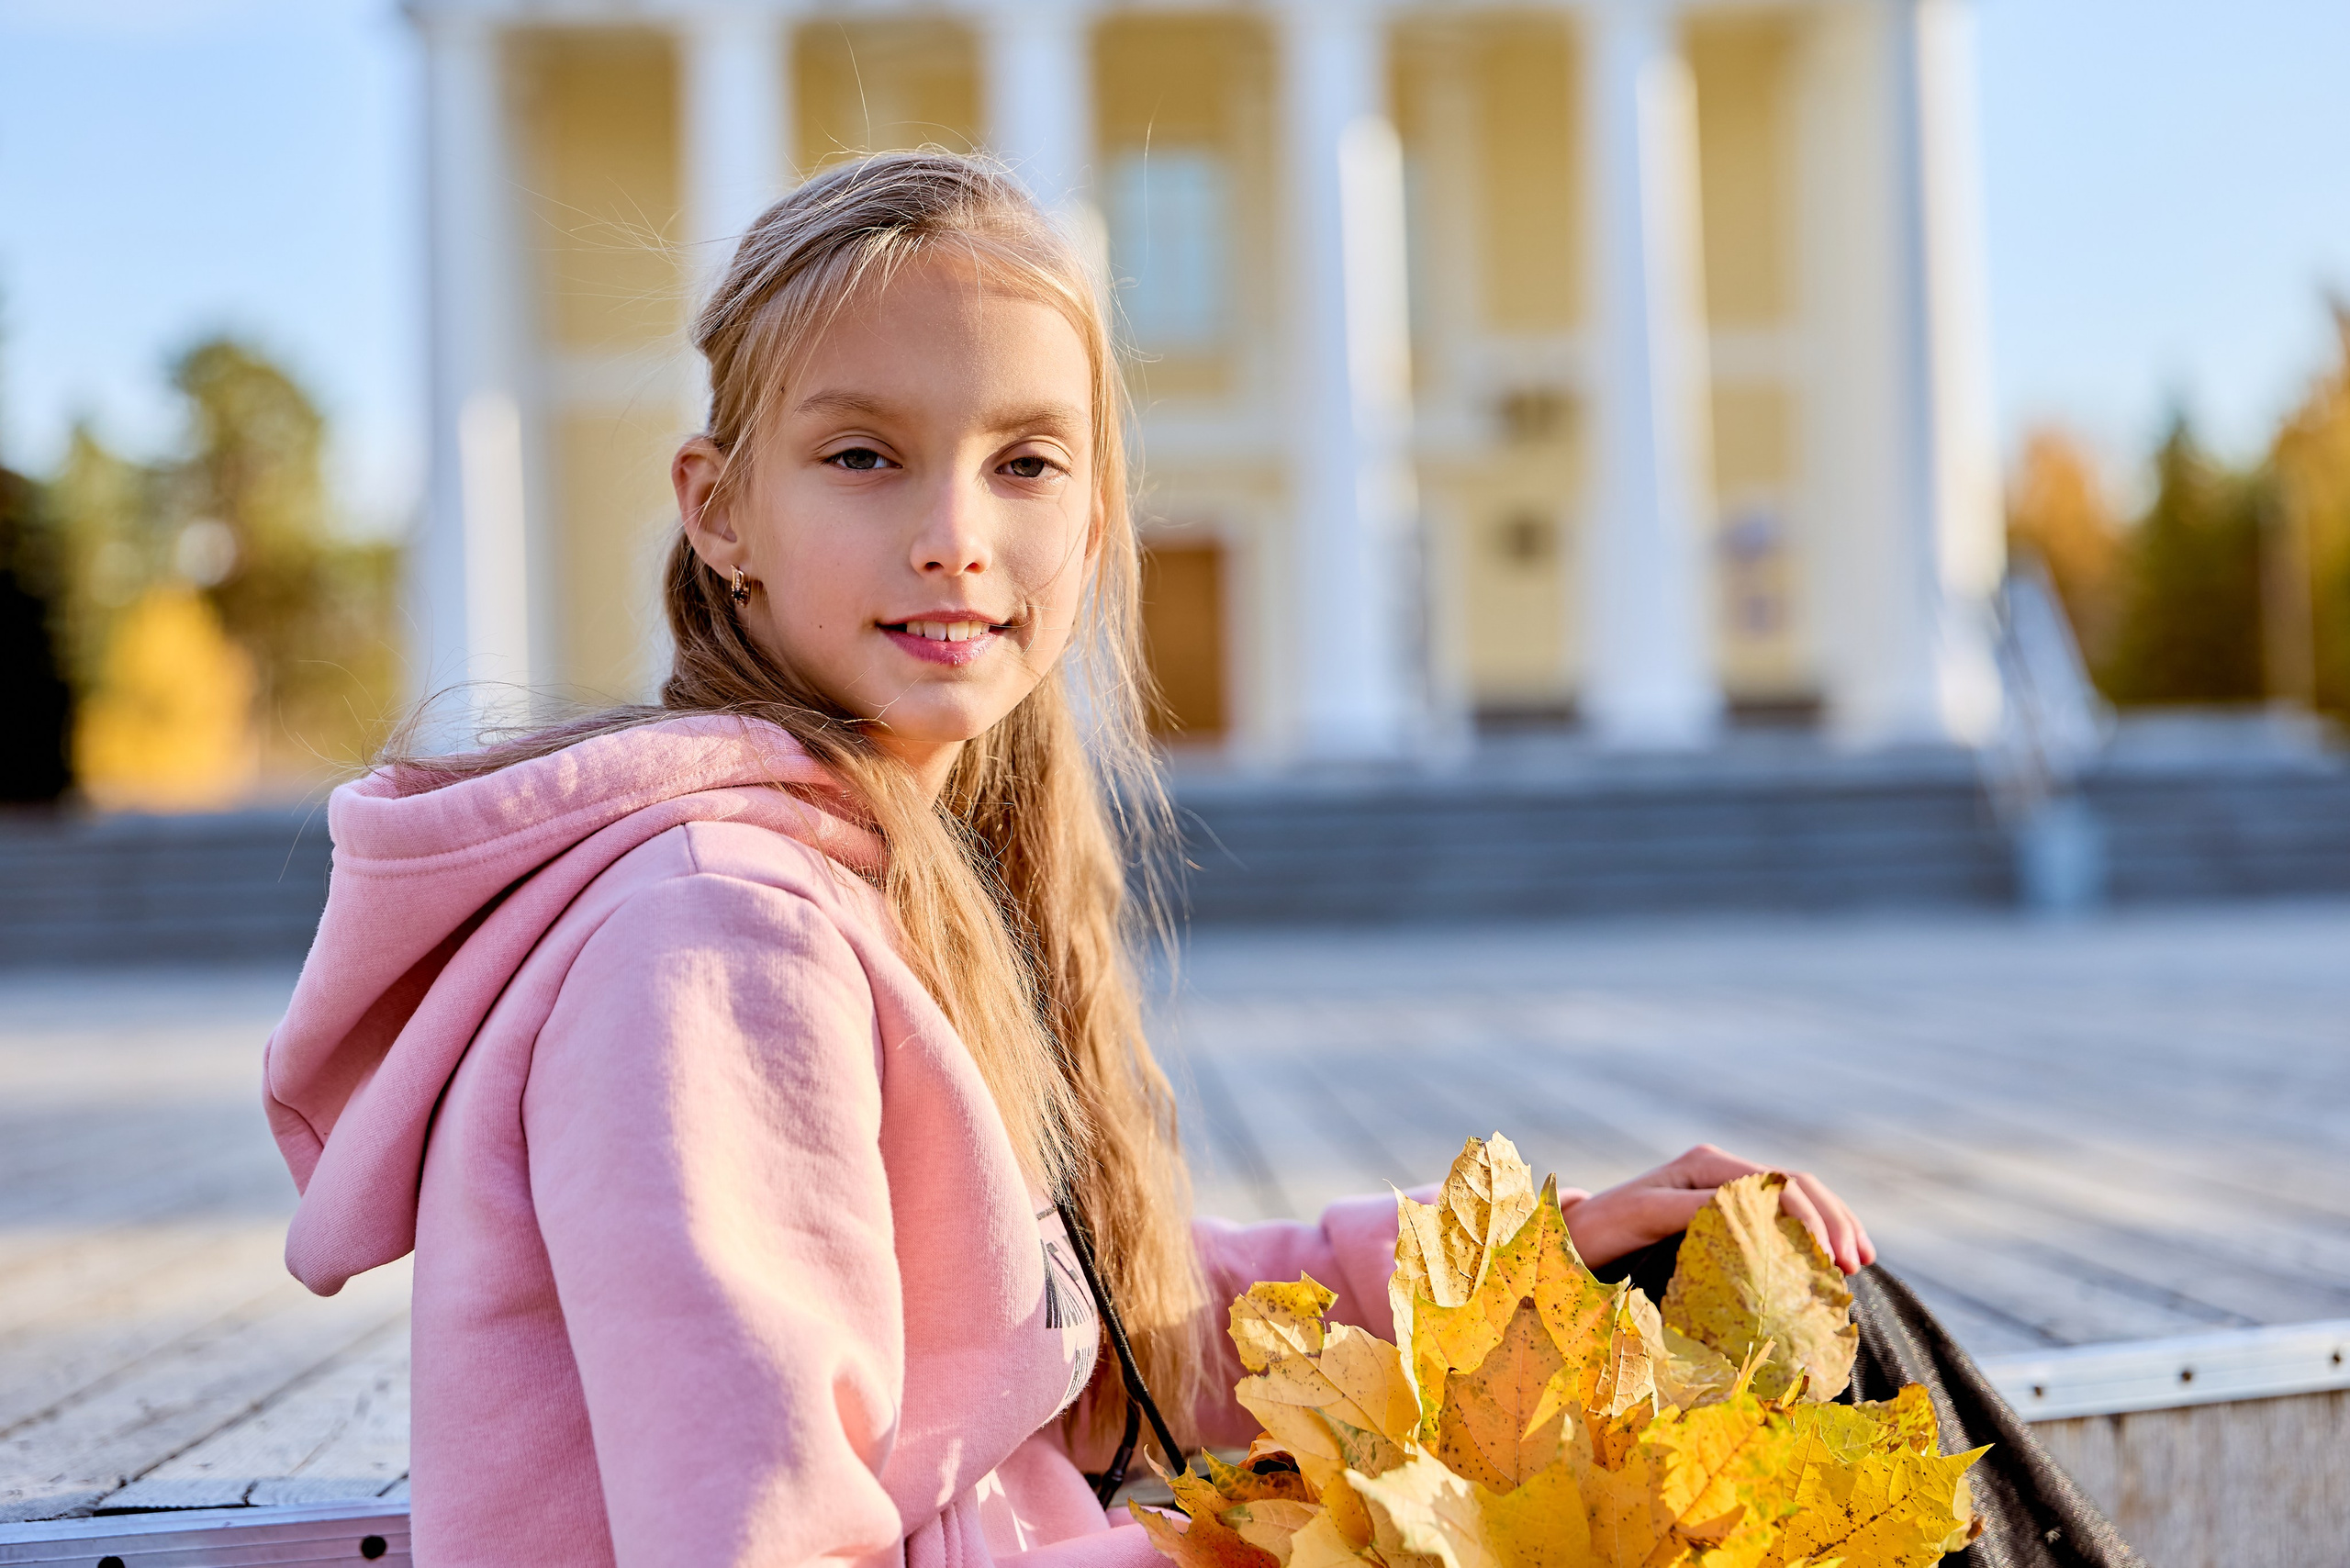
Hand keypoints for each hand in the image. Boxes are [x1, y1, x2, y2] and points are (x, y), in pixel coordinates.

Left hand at [1558, 1144, 1876, 1275]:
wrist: (1576, 1234)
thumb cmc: (1602, 1229)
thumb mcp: (1643, 1215)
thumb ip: (1690, 1209)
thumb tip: (1743, 1211)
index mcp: (1703, 1166)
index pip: (1772, 1185)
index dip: (1806, 1219)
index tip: (1827, 1261)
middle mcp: (1718, 1170)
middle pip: (1793, 1184)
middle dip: (1829, 1221)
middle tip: (1852, 1267)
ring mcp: (1724, 1187)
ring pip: (1795, 1196)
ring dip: (1831, 1224)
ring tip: (1858, 1262)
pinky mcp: (1727, 1209)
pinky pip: (1780, 1212)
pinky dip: (1814, 1229)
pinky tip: (1836, 1254)